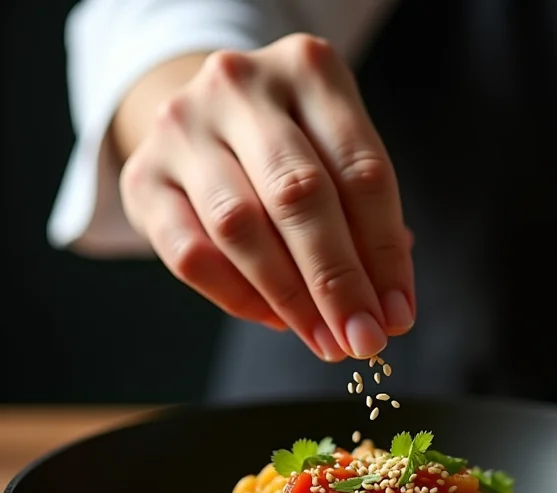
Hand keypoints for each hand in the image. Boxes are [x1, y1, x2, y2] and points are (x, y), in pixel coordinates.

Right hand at [118, 35, 413, 361]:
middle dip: (338, 282)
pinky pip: (191, 254)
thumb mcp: (336, 158)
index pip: (361, 172)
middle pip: (299, 195)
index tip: (397, 314)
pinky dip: (239, 298)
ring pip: (240, 227)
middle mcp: (241, 87)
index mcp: (310, 71)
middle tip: (363, 340)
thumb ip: (364, 220)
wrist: (204, 119)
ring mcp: (182, 127)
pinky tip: (274, 319)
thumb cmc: (289, 148)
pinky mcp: (143, 176)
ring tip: (326, 341)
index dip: (384, 253)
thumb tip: (388, 304)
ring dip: (291, 299)